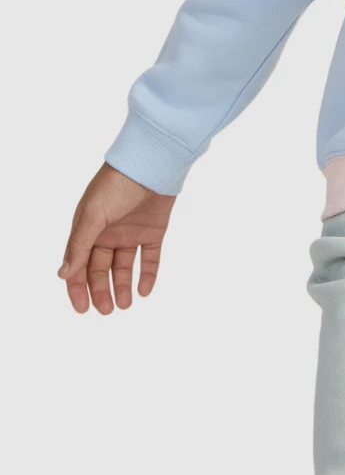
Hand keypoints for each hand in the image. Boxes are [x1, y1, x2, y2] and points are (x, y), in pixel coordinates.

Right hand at [57, 163, 175, 313]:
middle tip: (106, 310)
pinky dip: (147, 274)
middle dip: (101, 291)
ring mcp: (130, 232)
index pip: (78, 264)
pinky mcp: (152, 231)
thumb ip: (79, 244)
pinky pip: (149, 257)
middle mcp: (107, 233)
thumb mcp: (93, 214)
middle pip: (100, 269)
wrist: (152, 163)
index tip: (82, 308)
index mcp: (88, 229)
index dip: (78, 287)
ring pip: (124, 266)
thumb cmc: (116, 184)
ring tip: (125, 305)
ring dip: (123, 286)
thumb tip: (63, 273)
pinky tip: (145, 291)